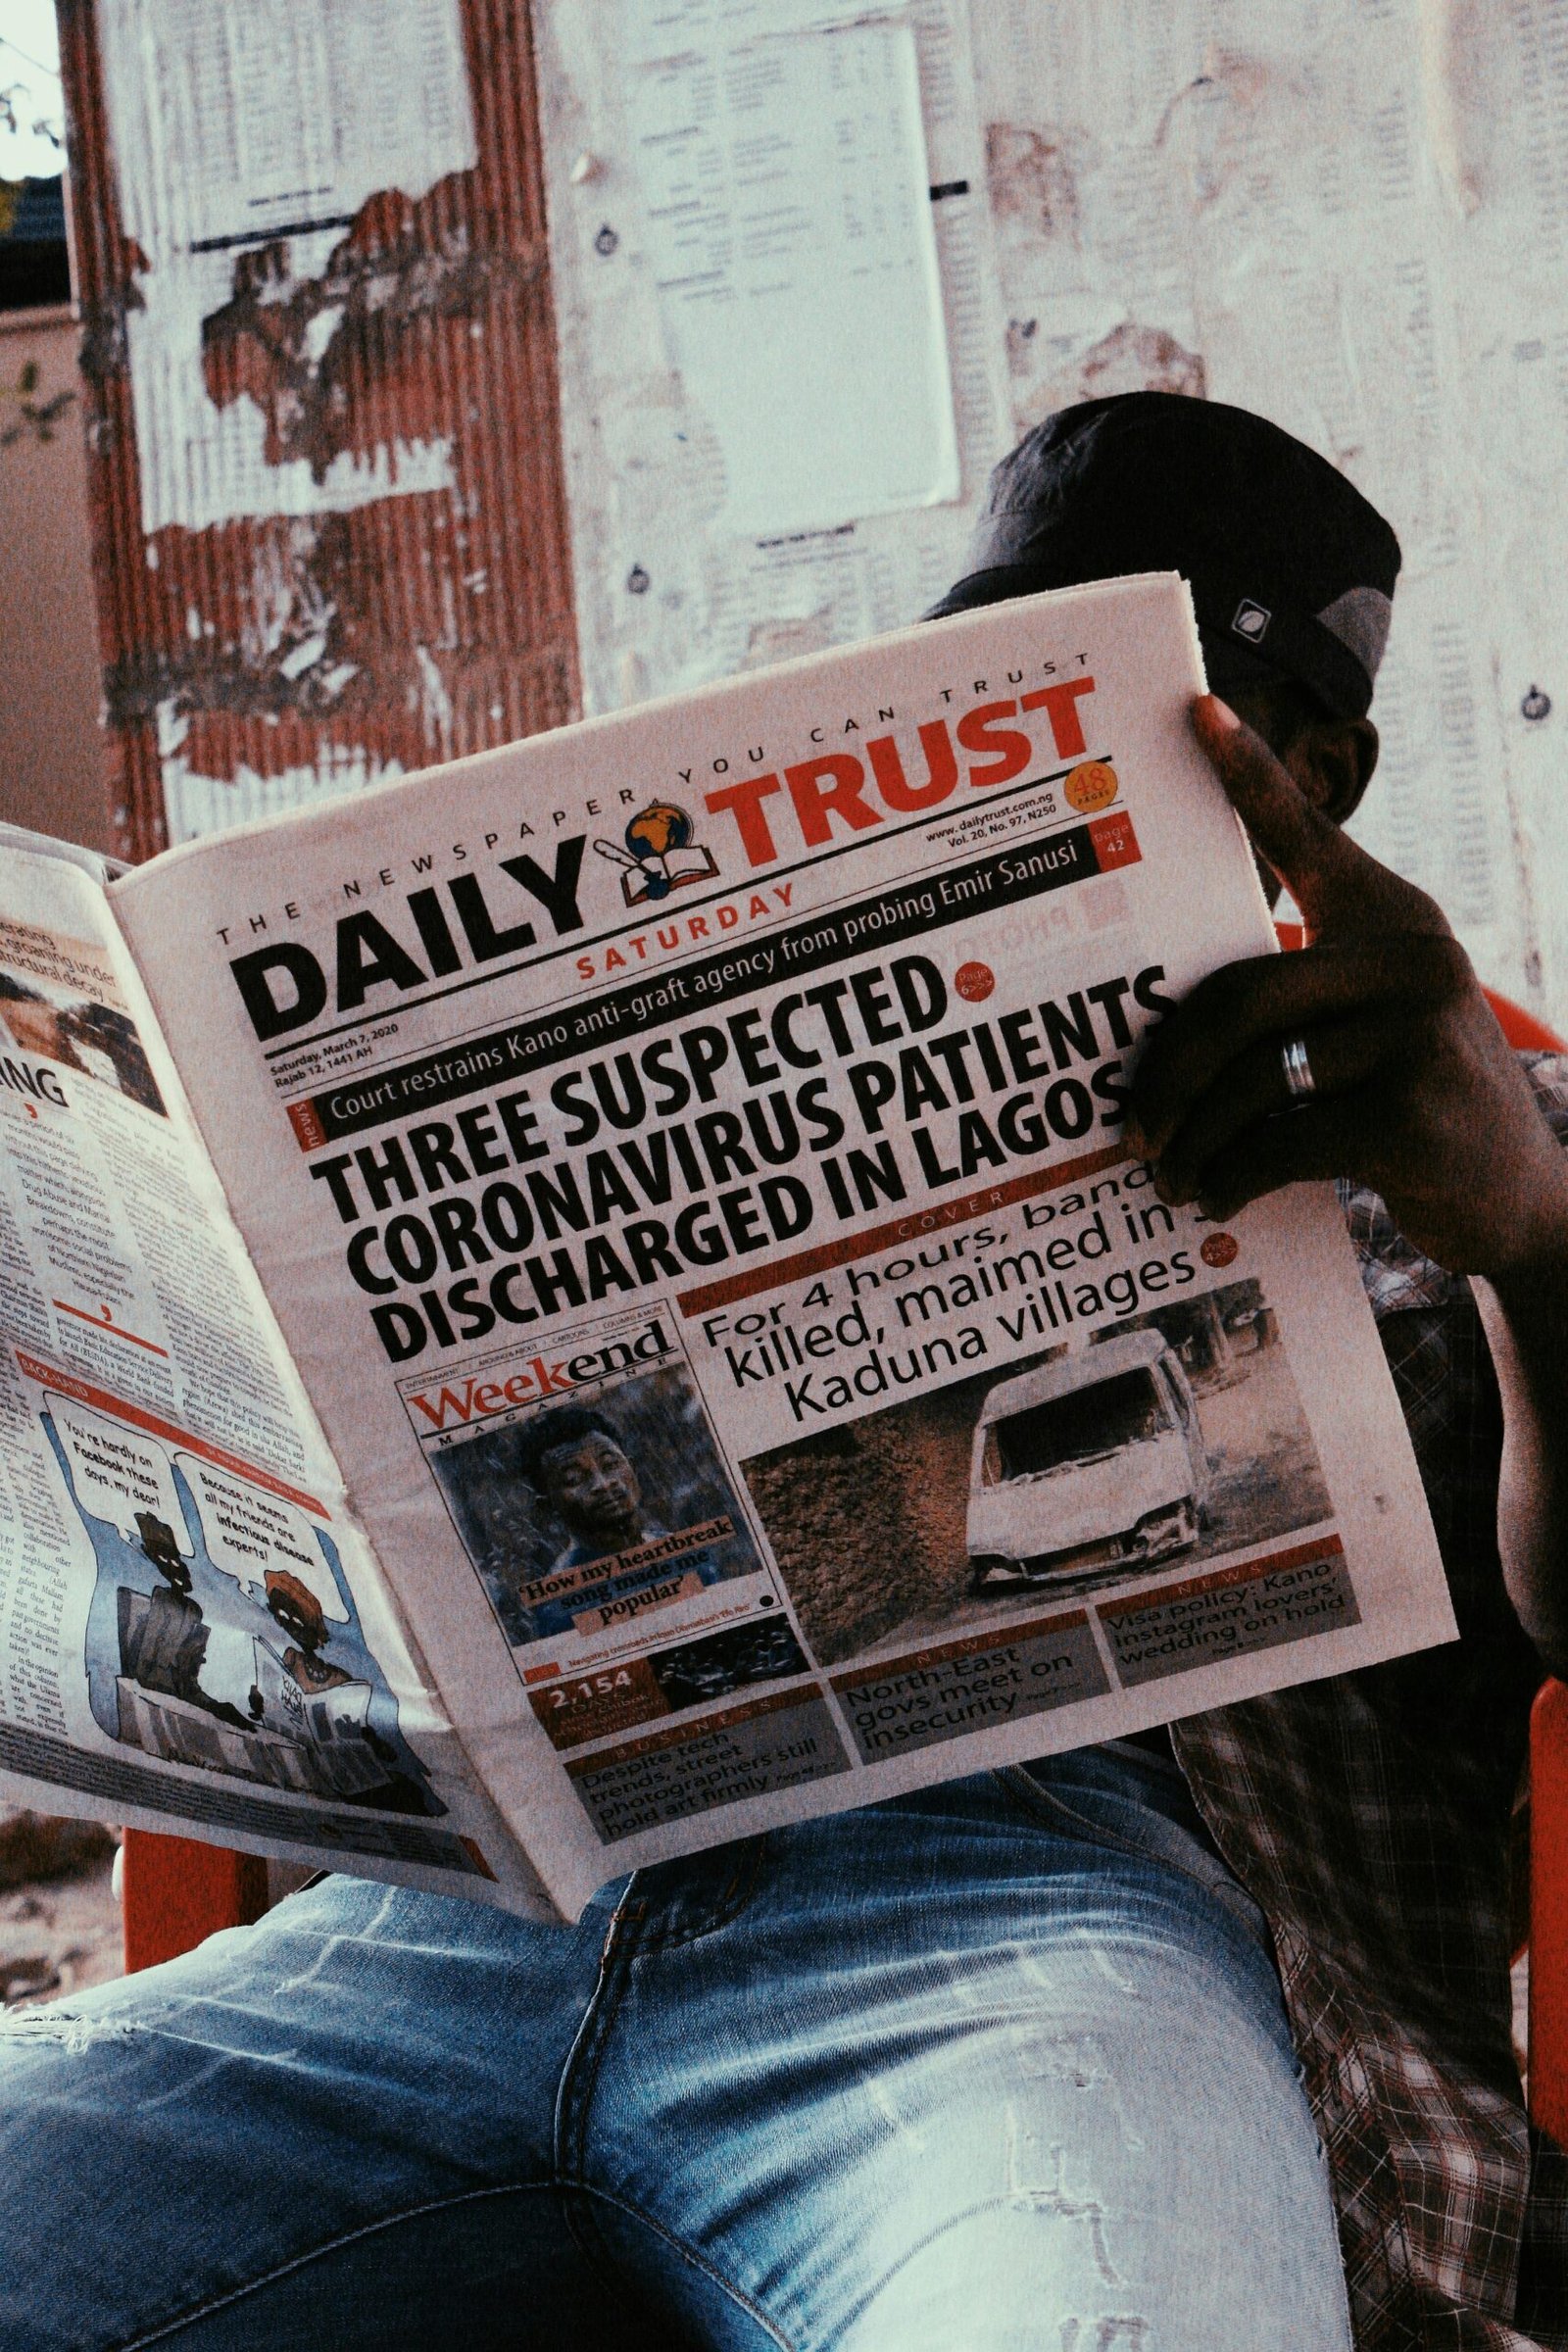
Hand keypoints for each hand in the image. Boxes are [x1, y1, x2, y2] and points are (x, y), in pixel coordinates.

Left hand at [1125, 696, 1567, 1275]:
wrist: (1515, 1198)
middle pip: (1241, 995)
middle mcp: (1412, 959)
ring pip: (1253, 1077)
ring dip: (1193, 1140)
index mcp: (1391, 921)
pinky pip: (1279, 1140)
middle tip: (1132, 1126)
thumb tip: (1164, 1033)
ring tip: (1168, 1174)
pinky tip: (1215, 1197)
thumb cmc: (1410, 1108)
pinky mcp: (1413, 1112)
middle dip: (1169, 1071)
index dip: (1250, 776)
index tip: (1193, 711)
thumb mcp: (1369, 1032)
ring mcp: (1419, 1032)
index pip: (1311, 834)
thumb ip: (1298, 1003)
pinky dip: (1230, 1177)